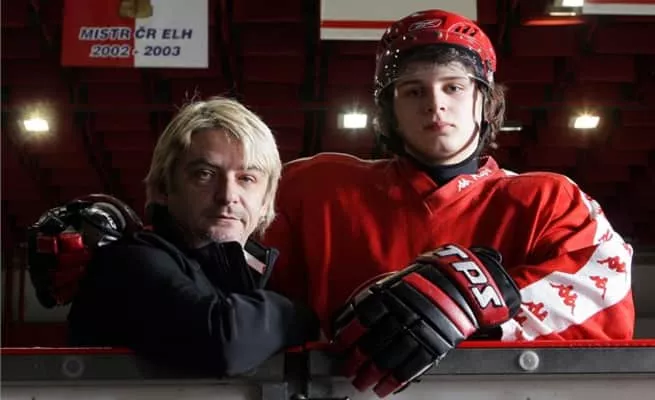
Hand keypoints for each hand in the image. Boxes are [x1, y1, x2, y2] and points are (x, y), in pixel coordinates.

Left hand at [330, 244, 520, 396]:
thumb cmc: (424, 281)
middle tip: (347, 369)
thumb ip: (375, 298)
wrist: (461, 284)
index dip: (348, 333)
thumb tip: (350, 316)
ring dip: (372, 374)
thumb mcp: (396, 281)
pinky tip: (384, 388)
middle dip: (356, 359)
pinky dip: (394, 380)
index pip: (363, 317)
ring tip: (362, 383)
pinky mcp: (434, 345)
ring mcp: (419, 331)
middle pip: (373, 341)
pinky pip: (411, 367)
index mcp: (392, 295)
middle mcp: (403, 314)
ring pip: (389, 358)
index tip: (338, 345)